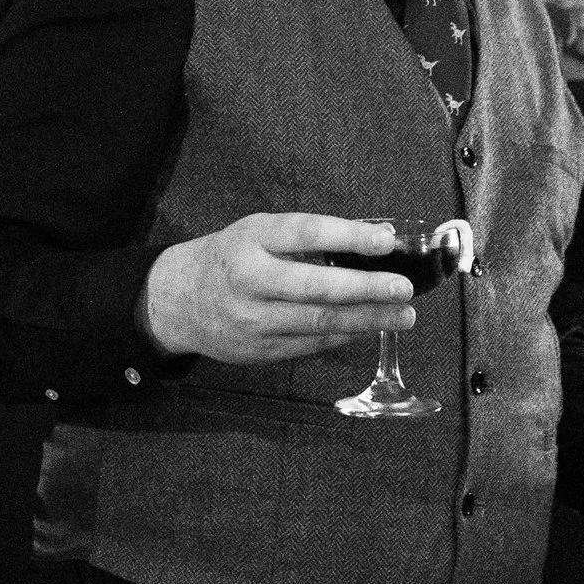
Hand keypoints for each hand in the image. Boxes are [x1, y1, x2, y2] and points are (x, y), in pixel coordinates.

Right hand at [140, 214, 413, 364]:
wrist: (179, 301)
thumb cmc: (232, 257)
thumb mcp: (260, 232)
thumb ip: (308, 237)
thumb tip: (376, 240)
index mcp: (252, 239)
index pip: (306, 234)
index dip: (349, 236)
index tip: (388, 242)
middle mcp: (251, 280)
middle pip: (317, 288)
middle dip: (367, 289)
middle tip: (404, 289)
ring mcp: (253, 320)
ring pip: (319, 323)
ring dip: (367, 320)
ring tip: (403, 316)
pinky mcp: (259, 350)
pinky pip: (311, 343)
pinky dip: (345, 335)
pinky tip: (370, 328)